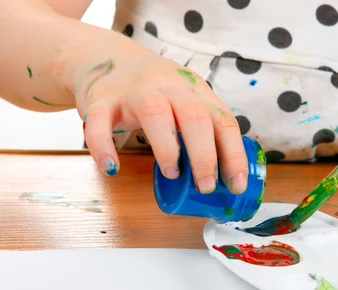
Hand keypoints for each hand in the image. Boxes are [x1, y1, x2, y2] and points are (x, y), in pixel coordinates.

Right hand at [72, 41, 246, 193]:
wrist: (104, 55)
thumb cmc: (155, 91)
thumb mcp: (185, 100)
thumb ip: (202, 131)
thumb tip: (222, 180)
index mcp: (195, 90)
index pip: (223, 120)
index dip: (233, 154)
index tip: (237, 185)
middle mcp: (169, 86)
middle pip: (195, 116)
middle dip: (204, 155)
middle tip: (206, 186)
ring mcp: (135, 90)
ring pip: (155, 113)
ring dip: (167, 148)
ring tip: (171, 173)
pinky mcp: (101, 99)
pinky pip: (100, 123)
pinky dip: (104, 147)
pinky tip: (112, 168)